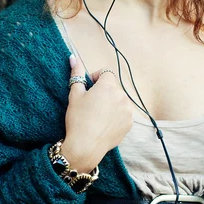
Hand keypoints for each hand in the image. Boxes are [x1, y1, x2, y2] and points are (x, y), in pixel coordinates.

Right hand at [62, 54, 133, 172]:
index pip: (105, 73)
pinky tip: (104, 124)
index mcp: (108, 85)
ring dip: (111, 103)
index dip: (96, 79)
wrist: (85, 146)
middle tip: (91, 105)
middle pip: (112, 87)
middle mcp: (121, 95)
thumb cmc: (78, 119)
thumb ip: (77, 74)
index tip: (89, 89)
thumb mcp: (75, 95)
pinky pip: (123, 113)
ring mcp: (127, 110)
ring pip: (119, 100)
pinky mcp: (129, 123)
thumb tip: (74, 57)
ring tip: (98, 116)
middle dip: (103, 92)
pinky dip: (116, 115)